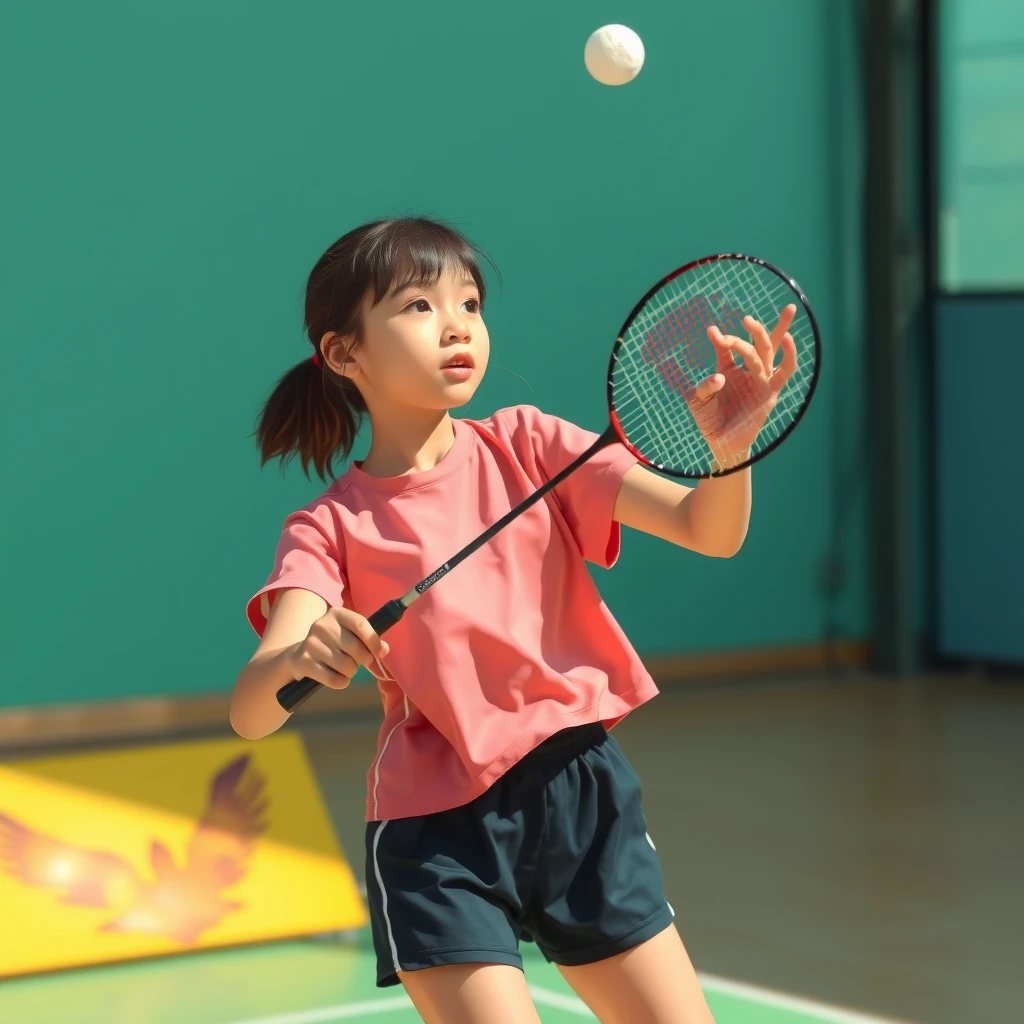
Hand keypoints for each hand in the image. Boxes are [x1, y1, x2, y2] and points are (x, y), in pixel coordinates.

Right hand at [289, 607, 389, 687]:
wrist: (299, 657)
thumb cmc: (333, 645)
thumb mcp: (349, 636)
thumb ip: (369, 641)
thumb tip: (384, 650)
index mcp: (336, 614)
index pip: (360, 624)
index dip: (374, 641)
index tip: (381, 653)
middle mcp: (322, 625)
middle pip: (356, 648)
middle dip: (363, 660)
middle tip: (357, 661)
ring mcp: (311, 643)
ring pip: (347, 666)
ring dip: (351, 672)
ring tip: (343, 667)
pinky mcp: (304, 662)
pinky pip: (334, 679)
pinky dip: (341, 682)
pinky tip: (336, 677)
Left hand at [689, 304, 798, 465]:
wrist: (719, 443)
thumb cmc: (709, 420)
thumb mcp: (698, 400)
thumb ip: (704, 385)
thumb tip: (717, 375)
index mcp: (729, 369)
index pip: (727, 347)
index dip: (720, 338)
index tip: (711, 331)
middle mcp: (747, 371)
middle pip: (758, 342)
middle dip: (756, 327)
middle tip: (745, 317)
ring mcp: (761, 380)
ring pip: (767, 351)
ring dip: (764, 334)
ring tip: (752, 322)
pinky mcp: (771, 392)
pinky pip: (785, 370)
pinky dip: (789, 354)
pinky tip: (787, 339)